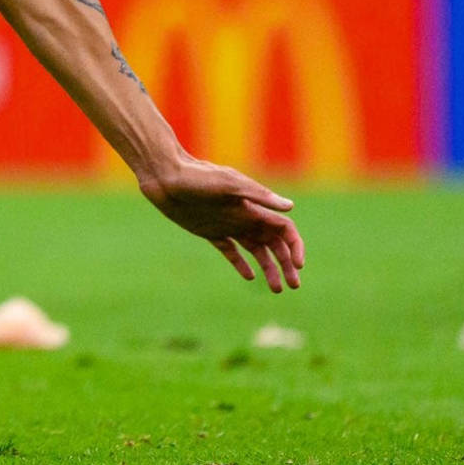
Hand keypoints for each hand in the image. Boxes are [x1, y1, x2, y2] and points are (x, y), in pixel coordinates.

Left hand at [142, 152, 303, 291]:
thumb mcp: (228, 184)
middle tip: (293, 286)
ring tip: (277, 289)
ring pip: (255, 250)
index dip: (295, 246)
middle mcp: (243, 216)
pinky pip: (231, 251)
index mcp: (252, 206)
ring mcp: (227, 224)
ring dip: (269, 268)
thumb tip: (289, 206)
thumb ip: (258, 195)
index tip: (298, 266)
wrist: (165, 175)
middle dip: (286, 263)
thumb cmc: (197, 176)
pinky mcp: (210, 232)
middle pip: (274, 243)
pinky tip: (249, 276)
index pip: (283, 229)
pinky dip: (241, 264)